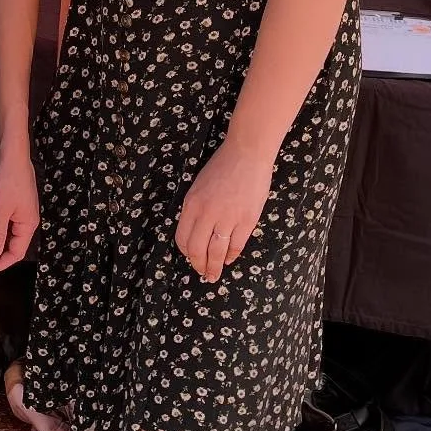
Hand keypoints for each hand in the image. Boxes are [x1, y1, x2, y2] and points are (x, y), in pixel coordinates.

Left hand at [0, 146, 38, 272]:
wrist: (11, 155)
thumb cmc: (8, 180)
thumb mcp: (0, 209)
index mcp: (28, 224)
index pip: (16, 253)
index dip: (0, 264)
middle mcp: (26, 221)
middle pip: (11, 247)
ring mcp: (20, 213)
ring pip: (6, 237)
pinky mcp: (13, 206)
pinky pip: (4, 227)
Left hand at [175, 137, 274, 283]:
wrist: (247, 154)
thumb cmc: (222, 166)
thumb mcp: (199, 186)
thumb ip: (196, 209)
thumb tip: (196, 233)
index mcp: (191, 204)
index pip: (183, 238)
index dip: (185, 252)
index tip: (190, 257)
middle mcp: (207, 214)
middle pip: (197, 250)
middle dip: (198, 265)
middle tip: (202, 273)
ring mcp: (227, 218)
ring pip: (216, 253)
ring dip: (214, 267)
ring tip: (214, 276)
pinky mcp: (246, 220)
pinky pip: (236, 246)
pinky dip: (231, 256)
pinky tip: (229, 259)